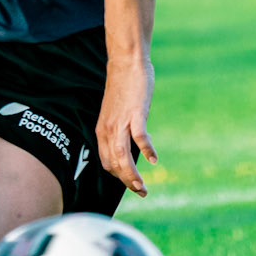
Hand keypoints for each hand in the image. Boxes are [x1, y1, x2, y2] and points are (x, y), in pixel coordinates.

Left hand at [95, 57, 156, 197]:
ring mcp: (120, 122)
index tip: (131, 184)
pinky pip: (139, 136)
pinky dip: (146, 149)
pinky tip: (153, 159)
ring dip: (132, 175)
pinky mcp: (134, 113)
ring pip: (122, 156)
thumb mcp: (117, 112)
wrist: (126, 63)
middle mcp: (108, 129)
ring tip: (142, 187)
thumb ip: (122, 128)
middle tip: (141, 193)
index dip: (118, 177)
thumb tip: (135, 142)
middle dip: (127, 182)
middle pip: (114, 163)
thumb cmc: (124, 87)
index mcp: (102, 131)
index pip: (107, 162)